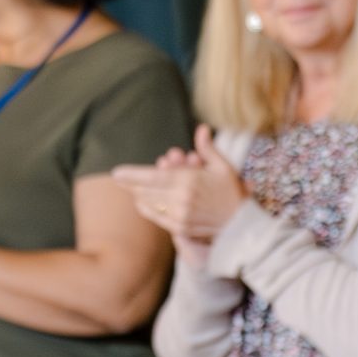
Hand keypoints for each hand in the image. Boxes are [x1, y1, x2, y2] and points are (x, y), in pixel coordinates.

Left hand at [112, 127, 245, 246]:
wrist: (241, 225)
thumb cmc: (232, 192)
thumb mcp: (223, 167)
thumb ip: (208, 148)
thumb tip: (202, 128)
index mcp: (188, 180)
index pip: (152, 177)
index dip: (131, 175)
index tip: (116, 173)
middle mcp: (180, 199)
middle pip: (145, 191)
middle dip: (131, 184)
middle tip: (120, 179)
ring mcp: (179, 215)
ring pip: (149, 203)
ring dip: (138, 195)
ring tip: (132, 188)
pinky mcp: (180, 228)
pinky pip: (156, 217)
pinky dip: (147, 208)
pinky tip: (142, 202)